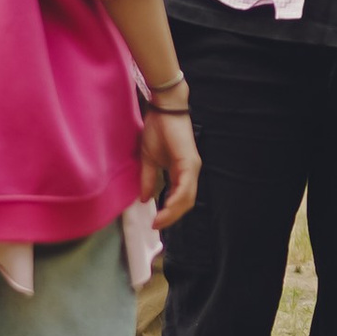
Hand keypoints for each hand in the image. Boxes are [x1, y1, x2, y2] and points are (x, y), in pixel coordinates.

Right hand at [140, 106, 199, 227]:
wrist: (163, 109)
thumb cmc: (157, 130)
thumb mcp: (149, 159)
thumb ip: (149, 179)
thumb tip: (145, 198)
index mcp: (181, 172)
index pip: (179, 199)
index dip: (169, 213)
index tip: (155, 223)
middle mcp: (190, 172)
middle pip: (185, 202)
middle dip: (171, 217)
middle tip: (156, 225)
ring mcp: (192, 167)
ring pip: (186, 198)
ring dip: (173, 212)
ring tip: (159, 221)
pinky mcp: (189, 162)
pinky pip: (185, 187)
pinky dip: (176, 199)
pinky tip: (166, 207)